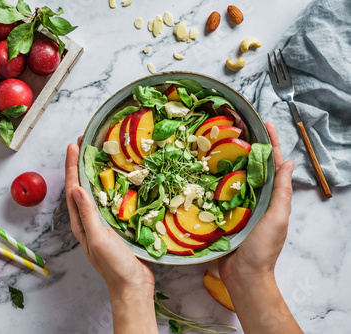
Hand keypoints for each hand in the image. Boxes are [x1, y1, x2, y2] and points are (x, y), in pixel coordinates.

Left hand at [65, 137, 153, 291]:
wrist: (132, 285)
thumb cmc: (114, 265)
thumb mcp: (98, 238)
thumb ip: (87, 214)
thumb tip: (75, 188)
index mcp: (80, 222)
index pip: (72, 188)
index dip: (72, 166)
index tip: (73, 145)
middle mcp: (88, 219)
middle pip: (82, 186)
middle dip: (81, 164)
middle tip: (86, 143)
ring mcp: (102, 221)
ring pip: (96, 191)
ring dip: (96, 172)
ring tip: (100, 154)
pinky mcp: (116, 224)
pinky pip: (110, 200)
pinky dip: (112, 185)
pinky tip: (119, 178)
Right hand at [218, 122, 294, 285]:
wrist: (242, 275)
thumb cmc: (263, 249)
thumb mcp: (278, 218)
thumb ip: (283, 193)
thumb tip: (290, 163)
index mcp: (271, 196)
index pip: (273, 164)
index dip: (271, 143)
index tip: (265, 123)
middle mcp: (255, 196)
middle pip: (252, 166)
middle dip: (247, 145)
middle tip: (235, 126)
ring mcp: (237, 204)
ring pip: (233, 176)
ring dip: (227, 159)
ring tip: (217, 140)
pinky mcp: (221, 212)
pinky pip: (217, 192)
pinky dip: (212, 179)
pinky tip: (202, 168)